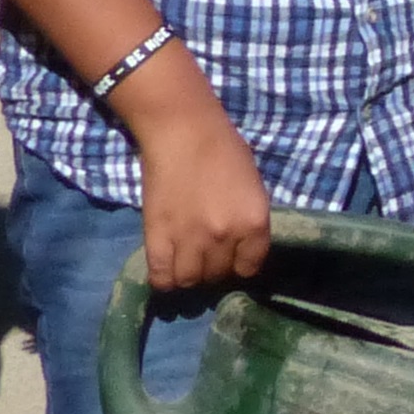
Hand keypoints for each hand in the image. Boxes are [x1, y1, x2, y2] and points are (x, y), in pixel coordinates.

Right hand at [138, 110, 272, 291]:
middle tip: (206, 252)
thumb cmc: (224, 150)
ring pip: (190, 280)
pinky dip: (164, 279)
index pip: (249, 267)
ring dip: (189, 273)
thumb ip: (248, 220)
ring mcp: (190, 240)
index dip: (240, 263)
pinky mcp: (158, 238)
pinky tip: (167, 268)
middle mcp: (225, 237)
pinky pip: (161, 277)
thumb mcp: (253, 187)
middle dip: (213, 267)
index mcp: (255, 223)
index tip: (232, 256)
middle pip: (218, 274)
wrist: (184, 133)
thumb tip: (241, 246)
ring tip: (186, 258)